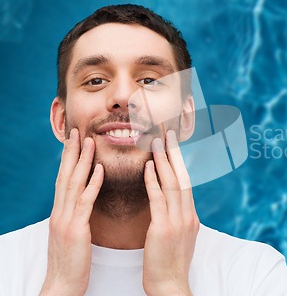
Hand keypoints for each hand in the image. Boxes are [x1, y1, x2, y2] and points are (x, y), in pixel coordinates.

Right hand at [40, 128, 103, 295]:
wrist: (63, 285)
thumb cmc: (72, 262)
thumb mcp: (73, 234)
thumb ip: (77, 216)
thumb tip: (84, 202)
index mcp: (61, 213)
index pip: (65, 180)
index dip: (70, 159)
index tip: (76, 141)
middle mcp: (61, 212)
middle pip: (65, 175)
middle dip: (72, 152)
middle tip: (78, 131)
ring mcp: (66, 220)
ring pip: (73, 183)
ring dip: (82, 160)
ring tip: (89, 141)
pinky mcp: (75, 230)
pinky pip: (85, 202)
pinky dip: (92, 183)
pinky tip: (100, 169)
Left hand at [143, 130, 199, 295]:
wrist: (170, 286)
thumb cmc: (170, 264)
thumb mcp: (179, 237)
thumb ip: (178, 218)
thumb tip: (175, 204)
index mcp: (191, 216)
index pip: (186, 182)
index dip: (179, 162)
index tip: (173, 145)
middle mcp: (188, 215)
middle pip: (183, 176)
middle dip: (174, 153)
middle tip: (168, 133)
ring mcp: (178, 221)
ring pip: (173, 183)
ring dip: (164, 161)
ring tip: (156, 142)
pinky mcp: (164, 228)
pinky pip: (159, 199)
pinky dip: (153, 181)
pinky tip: (147, 167)